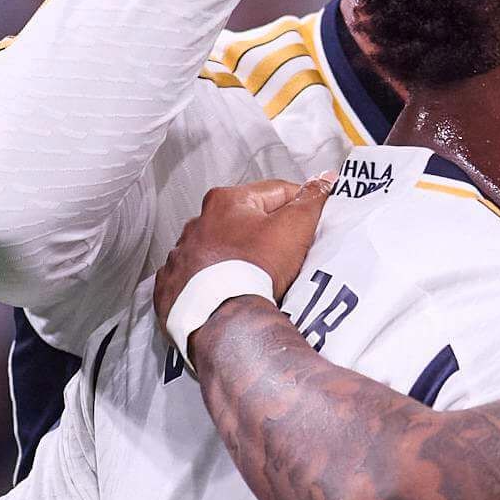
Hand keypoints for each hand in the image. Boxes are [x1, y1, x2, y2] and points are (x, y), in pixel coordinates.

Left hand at [160, 172, 335, 341]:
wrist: (224, 318)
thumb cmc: (255, 268)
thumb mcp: (293, 227)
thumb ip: (311, 201)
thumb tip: (324, 181)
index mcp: (226, 200)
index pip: (275, 193)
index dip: (300, 207)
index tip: (312, 223)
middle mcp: (198, 222)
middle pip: (245, 221)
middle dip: (266, 234)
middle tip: (288, 255)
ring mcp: (182, 254)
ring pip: (220, 249)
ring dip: (238, 257)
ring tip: (259, 277)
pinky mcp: (175, 285)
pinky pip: (200, 277)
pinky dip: (215, 281)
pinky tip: (231, 290)